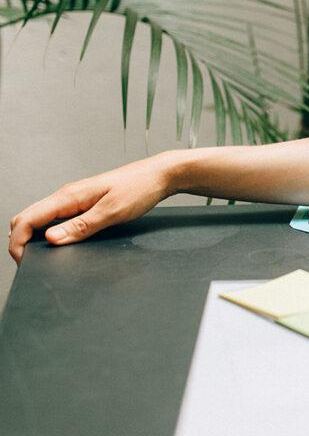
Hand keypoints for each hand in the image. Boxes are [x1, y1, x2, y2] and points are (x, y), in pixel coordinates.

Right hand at [8, 153, 178, 263]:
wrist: (160, 175)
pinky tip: (61, 243)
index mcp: (69, 196)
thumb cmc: (140, 188)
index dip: (18, 242)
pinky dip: (52, 233)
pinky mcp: (85, 204)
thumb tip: (51, 240)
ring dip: (35, 238)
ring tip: (42, 257)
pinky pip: (58, 219)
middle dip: (21, 242)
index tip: (23, 262)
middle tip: (30, 264)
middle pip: (28, 219)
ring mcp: (75, 200)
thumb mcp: (112, 212)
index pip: (27, 219)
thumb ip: (81, 226)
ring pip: (41, 219)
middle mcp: (67, 196)